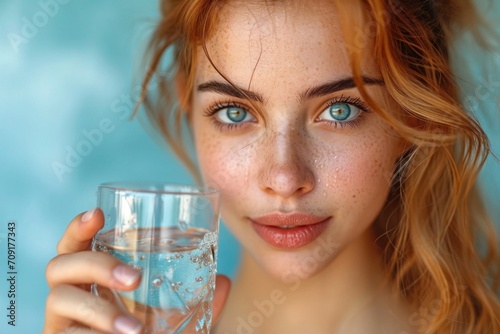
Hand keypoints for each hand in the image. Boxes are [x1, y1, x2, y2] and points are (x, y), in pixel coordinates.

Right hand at [44, 208, 230, 333]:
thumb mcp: (176, 318)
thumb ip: (197, 299)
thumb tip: (224, 281)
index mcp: (92, 278)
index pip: (75, 245)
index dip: (79, 227)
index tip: (98, 213)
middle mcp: (71, 295)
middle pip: (59, 264)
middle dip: (96, 264)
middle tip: (134, 278)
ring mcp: (61, 321)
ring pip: (57, 299)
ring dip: (99, 310)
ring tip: (136, 328)